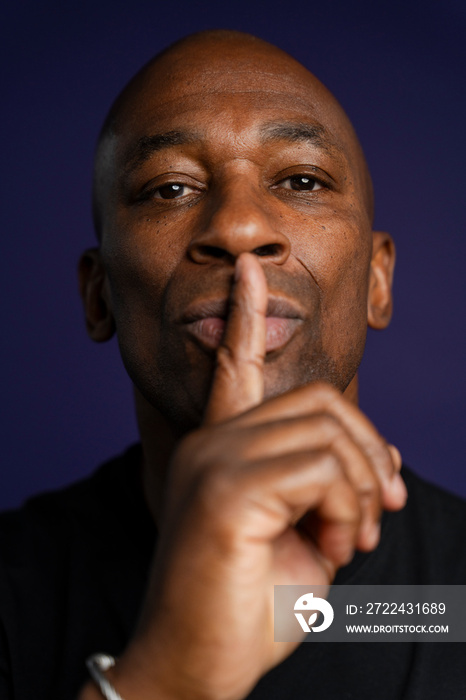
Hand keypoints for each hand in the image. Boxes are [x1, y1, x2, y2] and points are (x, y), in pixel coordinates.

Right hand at [106, 253, 405, 699]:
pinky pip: (324, 469)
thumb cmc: (248, 603)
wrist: (198, 666)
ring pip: (331, 433)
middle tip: (376, 517)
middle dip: (371, 457)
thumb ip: (333, 485)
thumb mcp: (306, 534)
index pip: (233, 365)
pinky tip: (336, 549)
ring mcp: (214, 459)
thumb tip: (390, 455)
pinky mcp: (225, 489)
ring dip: (363, 492)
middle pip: (323, 402)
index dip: (243, 314)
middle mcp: (211, 441)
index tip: (249, 270)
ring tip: (351, 541)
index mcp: (222, 447)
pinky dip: (350, 510)